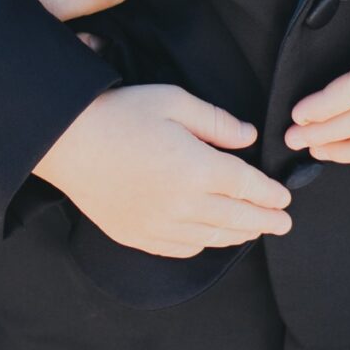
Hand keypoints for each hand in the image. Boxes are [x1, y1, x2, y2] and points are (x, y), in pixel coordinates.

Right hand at [35, 85, 290, 256]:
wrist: (65, 141)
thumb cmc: (119, 113)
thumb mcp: (173, 101)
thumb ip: (216, 122)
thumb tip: (248, 137)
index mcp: (197, 168)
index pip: (247, 187)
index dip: (270, 194)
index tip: (284, 198)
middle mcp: (183, 204)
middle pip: (237, 219)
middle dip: (265, 221)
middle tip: (283, 224)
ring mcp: (159, 225)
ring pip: (211, 238)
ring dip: (238, 235)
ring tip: (252, 231)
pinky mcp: (137, 235)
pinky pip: (180, 248)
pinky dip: (202, 245)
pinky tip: (209, 238)